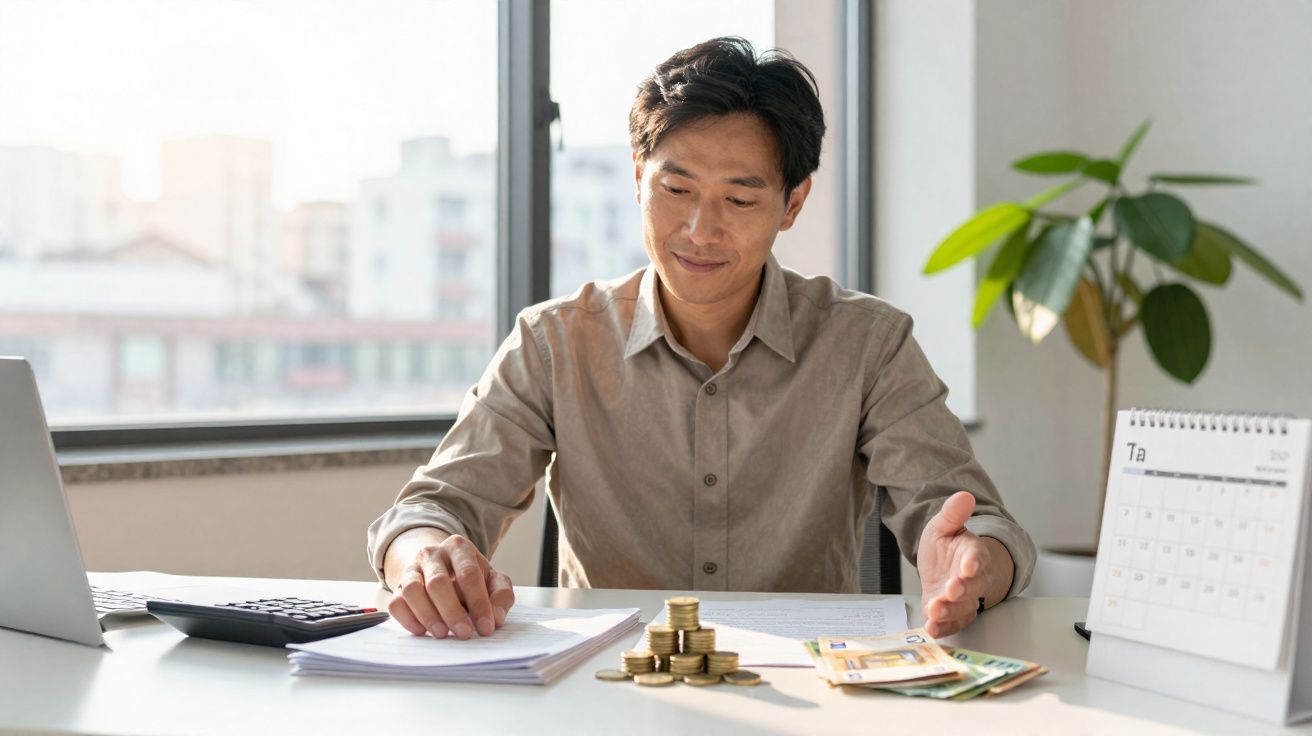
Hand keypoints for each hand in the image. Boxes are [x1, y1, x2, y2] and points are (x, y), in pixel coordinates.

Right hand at [385, 529, 514, 639]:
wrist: (442, 567)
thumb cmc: (470, 577)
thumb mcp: (492, 580)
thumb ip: (501, 595)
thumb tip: (497, 617)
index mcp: (459, 547)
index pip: (468, 574)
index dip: (479, 603)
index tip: (486, 627)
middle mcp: (432, 554)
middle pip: (438, 582)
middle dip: (452, 611)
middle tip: (464, 634)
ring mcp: (411, 569)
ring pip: (412, 590)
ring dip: (428, 615)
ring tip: (442, 634)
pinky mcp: (397, 586)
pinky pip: (396, 602)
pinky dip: (407, 619)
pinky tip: (423, 631)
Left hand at [916, 491, 1010, 637]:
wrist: (943, 570)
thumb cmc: (946, 549)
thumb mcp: (944, 527)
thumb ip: (952, 514)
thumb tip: (964, 495)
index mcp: (972, 554)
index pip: (977, 557)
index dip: (973, 562)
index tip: (968, 566)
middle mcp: (972, 580)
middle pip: (973, 586)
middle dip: (963, 589)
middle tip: (952, 590)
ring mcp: (963, 600)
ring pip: (962, 608)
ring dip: (950, 611)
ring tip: (936, 610)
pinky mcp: (953, 615)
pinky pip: (952, 624)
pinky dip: (943, 628)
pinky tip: (932, 629)